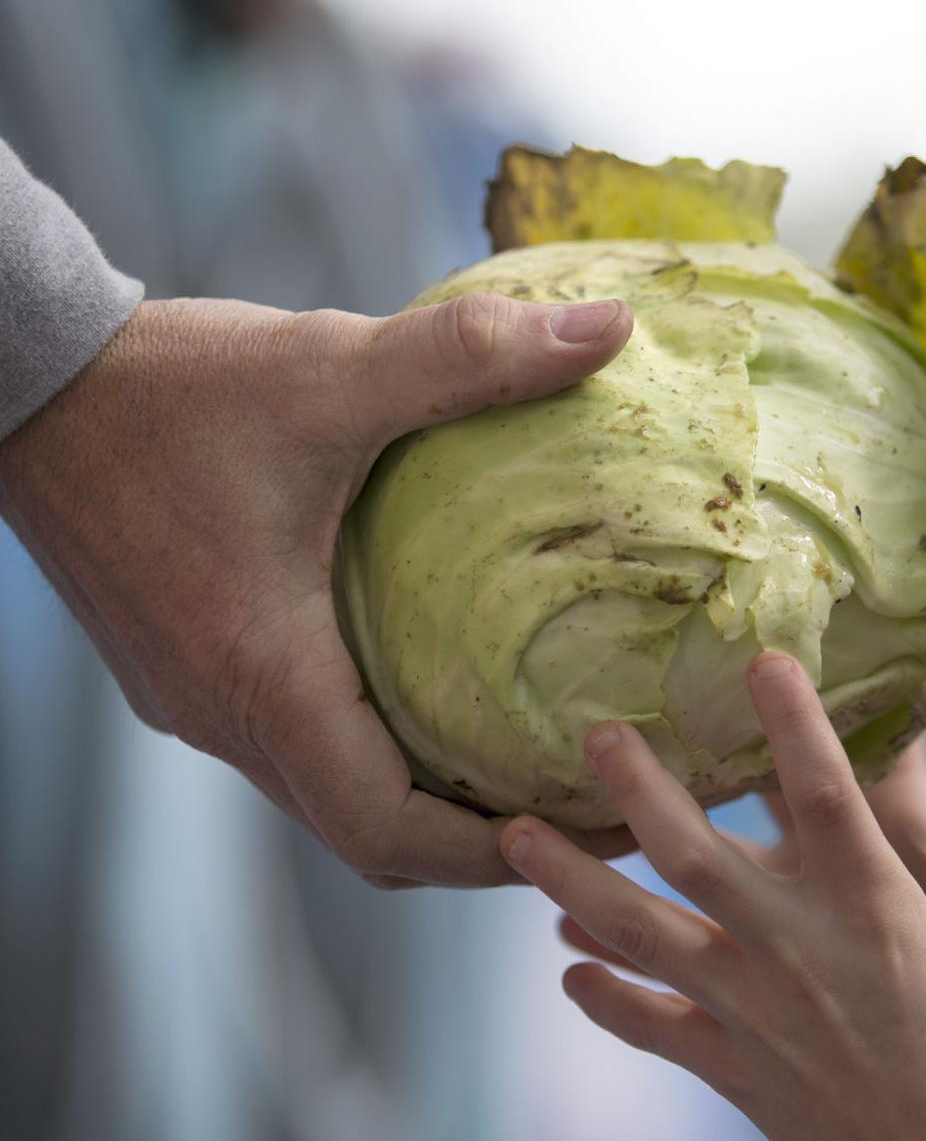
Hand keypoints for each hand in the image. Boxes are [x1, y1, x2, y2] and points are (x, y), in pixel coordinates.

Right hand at [0, 293, 636, 886]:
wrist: (28, 376)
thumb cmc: (170, 384)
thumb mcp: (329, 363)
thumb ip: (470, 355)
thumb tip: (610, 330)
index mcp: (260, 672)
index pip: (387, 828)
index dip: (493, 852)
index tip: (590, 829)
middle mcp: (221, 712)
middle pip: (368, 835)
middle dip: (480, 845)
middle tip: (586, 806)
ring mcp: (196, 699)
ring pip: (330, 795)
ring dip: (429, 804)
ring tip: (532, 764)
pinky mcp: (187, 670)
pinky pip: (298, 748)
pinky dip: (379, 756)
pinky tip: (441, 697)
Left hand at [503, 653, 925, 1139]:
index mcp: (871, 909)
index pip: (827, 797)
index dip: (794, 725)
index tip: (761, 659)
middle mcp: (796, 948)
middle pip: (698, 858)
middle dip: (640, 793)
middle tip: (592, 734)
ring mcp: (750, 1008)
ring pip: (642, 936)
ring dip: (574, 883)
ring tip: (514, 835)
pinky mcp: (728, 1064)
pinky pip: (649, 1025)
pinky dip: (604, 996)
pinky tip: (563, 967)